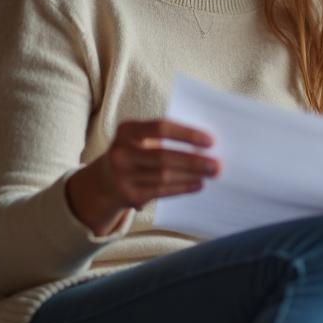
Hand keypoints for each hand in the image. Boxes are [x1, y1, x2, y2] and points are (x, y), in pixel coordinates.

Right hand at [67, 120, 219, 234]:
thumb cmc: (136, 152)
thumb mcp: (141, 138)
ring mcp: (122, 175)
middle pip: (163, 156)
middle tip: (218, 164)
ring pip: (164, 176)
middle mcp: (121, 152)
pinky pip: (161, 191)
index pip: (160, 127)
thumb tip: (205, 145)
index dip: (187, 134)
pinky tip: (198, 184)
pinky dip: (182, 187)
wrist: (105, 181)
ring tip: (212, 174)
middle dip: (194, 161)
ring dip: (192, 175)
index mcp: (127, 130)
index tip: (211, 142)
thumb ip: (166, 137)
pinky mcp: (128, 195)